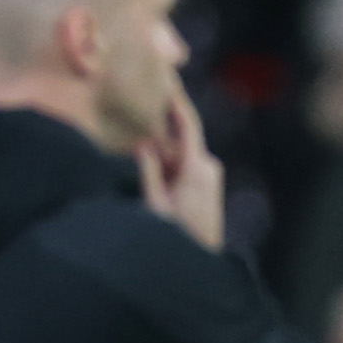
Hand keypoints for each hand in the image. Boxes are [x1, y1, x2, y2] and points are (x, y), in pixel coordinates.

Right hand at [140, 93, 226, 252]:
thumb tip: (142, 143)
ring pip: (178, 154)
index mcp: (198, 168)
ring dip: (159, 152)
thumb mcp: (154, 205)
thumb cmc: (177, 239)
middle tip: (132, 118)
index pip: (188, 124)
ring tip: (135, 152)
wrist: (198, 266)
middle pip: (178, 139)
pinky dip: (166, 164)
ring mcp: (210, 177)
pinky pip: (182, 166)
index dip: (177, 99)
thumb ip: (148, 171)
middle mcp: (208, 168)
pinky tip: (149, 169)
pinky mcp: (206, 186)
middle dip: (157, 132)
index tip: (167, 77)